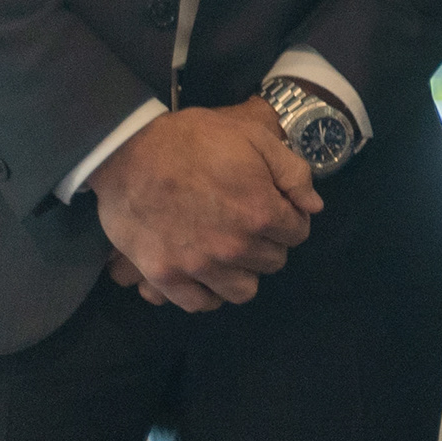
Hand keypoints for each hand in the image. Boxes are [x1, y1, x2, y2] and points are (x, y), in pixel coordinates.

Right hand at [90, 100, 320, 311]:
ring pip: (243, 290)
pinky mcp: (165, 276)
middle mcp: (235, 247)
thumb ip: (292, 173)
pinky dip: (206, 292)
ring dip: (242, 272)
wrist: (127, 151)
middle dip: (267, 243)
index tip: (274, 207)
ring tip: (229, 251)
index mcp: (262, 213)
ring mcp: (198, 266)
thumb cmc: (194, 139)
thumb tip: (314, 206)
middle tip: (248, 225)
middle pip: (273, 262)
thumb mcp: (253, 137)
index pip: (298, 233)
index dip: (290, 218)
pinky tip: (205, 273)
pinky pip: (199, 303)